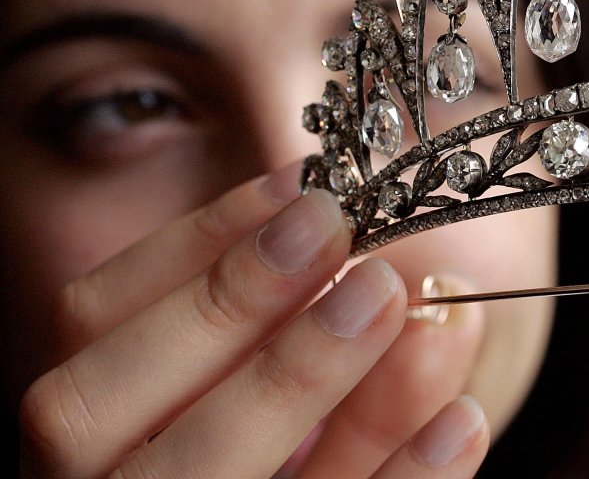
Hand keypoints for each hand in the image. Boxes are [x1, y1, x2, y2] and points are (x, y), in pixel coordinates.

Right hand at [18, 166, 488, 477]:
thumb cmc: (286, 442)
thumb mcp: (281, 380)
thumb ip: (295, 322)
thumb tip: (362, 250)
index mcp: (93, 424)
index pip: (89, 319)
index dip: (192, 243)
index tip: (301, 184)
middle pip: (92, 411)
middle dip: (221, 308)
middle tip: (336, 232)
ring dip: (296, 380)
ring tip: (398, 299)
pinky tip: (460, 420)